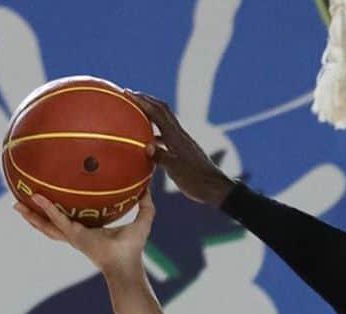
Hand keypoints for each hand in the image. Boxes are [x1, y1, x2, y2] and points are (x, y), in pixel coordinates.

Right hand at [15, 192, 154, 276]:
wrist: (127, 264)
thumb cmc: (134, 248)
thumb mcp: (141, 221)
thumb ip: (145, 205)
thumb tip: (148, 188)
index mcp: (89, 230)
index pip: (71, 218)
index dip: (61, 209)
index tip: (53, 198)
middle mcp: (78, 234)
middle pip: (52, 223)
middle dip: (37, 214)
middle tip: (24, 201)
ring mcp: (74, 237)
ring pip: (48, 225)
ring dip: (32, 215)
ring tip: (17, 205)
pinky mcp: (74, 236)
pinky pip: (57, 220)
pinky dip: (47, 209)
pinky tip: (37, 198)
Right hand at [125, 91, 234, 205]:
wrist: (218, 190)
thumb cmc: (198, 181)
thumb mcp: (176, 171)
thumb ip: (161, 158)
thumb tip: (146, 147)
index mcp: (177, 138)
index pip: (158, 112)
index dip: (142, 100)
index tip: (127, 92)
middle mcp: (180, 136)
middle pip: (163, 110)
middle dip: (147, 100)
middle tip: (131, 96)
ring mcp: (183, 143)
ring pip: (166, 122)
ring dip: (152, 115)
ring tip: (137, 114)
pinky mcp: (185, 151)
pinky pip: (168, 136)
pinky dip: (157, 132)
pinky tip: (150, 140)